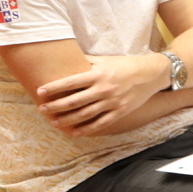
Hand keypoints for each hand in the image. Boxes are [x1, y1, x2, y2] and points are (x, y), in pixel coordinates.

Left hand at [37, 53, 173, 135]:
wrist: (152, 73)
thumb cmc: (126, 64)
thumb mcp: (106, 59)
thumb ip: (87, 62)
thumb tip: (67, 60)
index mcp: (99, 75)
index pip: (70, 82)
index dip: (54, 88)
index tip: (40, 91)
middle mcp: (104, 89)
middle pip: (74, 101)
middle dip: (55, 106)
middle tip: (42, 109)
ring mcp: (112, 102)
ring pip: (84, 115)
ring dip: (66, 119)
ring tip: (53, 122)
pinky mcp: (120, 112)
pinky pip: (100, 123)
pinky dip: (86, 129)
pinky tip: (74, 132)